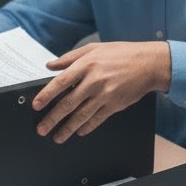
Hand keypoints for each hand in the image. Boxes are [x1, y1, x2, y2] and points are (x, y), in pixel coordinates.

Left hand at [32, 41, 170, 142]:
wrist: (149, 63)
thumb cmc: (121, 54)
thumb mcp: (94, 48)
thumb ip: (70, 57)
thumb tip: (50, 65)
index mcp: (86, 65)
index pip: (60, 82)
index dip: (46, 95)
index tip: (36, 106)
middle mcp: (94, 81)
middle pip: (68, 103)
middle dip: (52, 119)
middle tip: (42, 129)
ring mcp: (105, 94)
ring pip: (81, 115)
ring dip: (67, 129)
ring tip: (57, 137)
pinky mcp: (115, 104)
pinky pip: (97, 119)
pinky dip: (87, 127)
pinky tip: (79, 132)